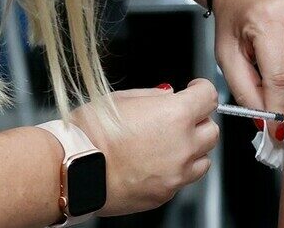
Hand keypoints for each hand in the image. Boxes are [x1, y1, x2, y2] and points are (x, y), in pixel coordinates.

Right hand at [70, 80, 219, 216]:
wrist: (71, 170)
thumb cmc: (89, 134)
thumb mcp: (122, 98)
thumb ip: (155, 96)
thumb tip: (169, 96)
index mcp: (176, 115)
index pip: (210, 96)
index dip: (202, 89)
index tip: (196, 89)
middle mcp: (182, 145)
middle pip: (212, 130)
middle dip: (198, 121)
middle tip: (179, 118)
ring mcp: (176, 173)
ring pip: (203, 158)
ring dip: (192, 149)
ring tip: (166, 144)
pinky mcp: (165, 194)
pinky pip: (183, 179)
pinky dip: (176, 170)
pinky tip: (153, 164)